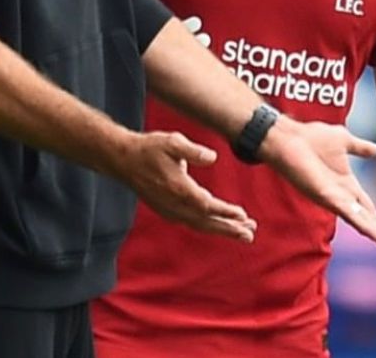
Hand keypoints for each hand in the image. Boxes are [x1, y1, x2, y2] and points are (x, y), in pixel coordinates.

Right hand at [120, 131, 256, 242]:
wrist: (124, 160)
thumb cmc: (149, 148)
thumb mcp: (172, 141)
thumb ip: (193, 150)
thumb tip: (212, 157)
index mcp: (178, 189)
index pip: (207, 206)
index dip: (225, 212)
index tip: (243, 215)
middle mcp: (174, 205)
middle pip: (206, 222)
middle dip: (229, 229)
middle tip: (250, 233)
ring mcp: (170, 210)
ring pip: (200, 225)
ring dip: (222, 230)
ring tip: (243, 233)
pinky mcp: (167, 211)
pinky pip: (192, 223)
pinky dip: (208, 226)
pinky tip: (219, 225)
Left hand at [261, 117, 375, 257]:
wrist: (289, 138)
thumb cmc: (310, 138)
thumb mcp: (343, 140)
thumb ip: (359, 148)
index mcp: (346, 185)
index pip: (367, 208)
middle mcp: (341, 196)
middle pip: (366, 219)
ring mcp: (333, 198)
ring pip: (360, 221)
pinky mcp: (326, 196)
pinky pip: (348, 212)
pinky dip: (362, 223)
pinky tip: (374, 234)